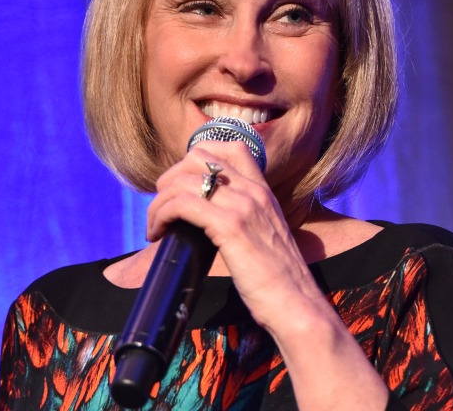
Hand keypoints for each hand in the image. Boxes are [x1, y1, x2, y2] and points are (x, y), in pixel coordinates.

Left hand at [146, 141, 325, 330]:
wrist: (297, 305)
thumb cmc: (277, 279)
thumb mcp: (264, 235)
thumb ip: (243, 216)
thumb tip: (205, 217)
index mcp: (263, 190)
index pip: (231, 147)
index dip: (197, 158)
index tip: (182, 185)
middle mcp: (254, 191)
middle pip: (197, 157)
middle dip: (170, 178)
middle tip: (162, 207)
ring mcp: (244, 206)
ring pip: (183, 180)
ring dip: (159, 202)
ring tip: (155, 226)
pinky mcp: (232, 226)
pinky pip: (183, 204)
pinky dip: (161, 215)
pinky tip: (158, 234)